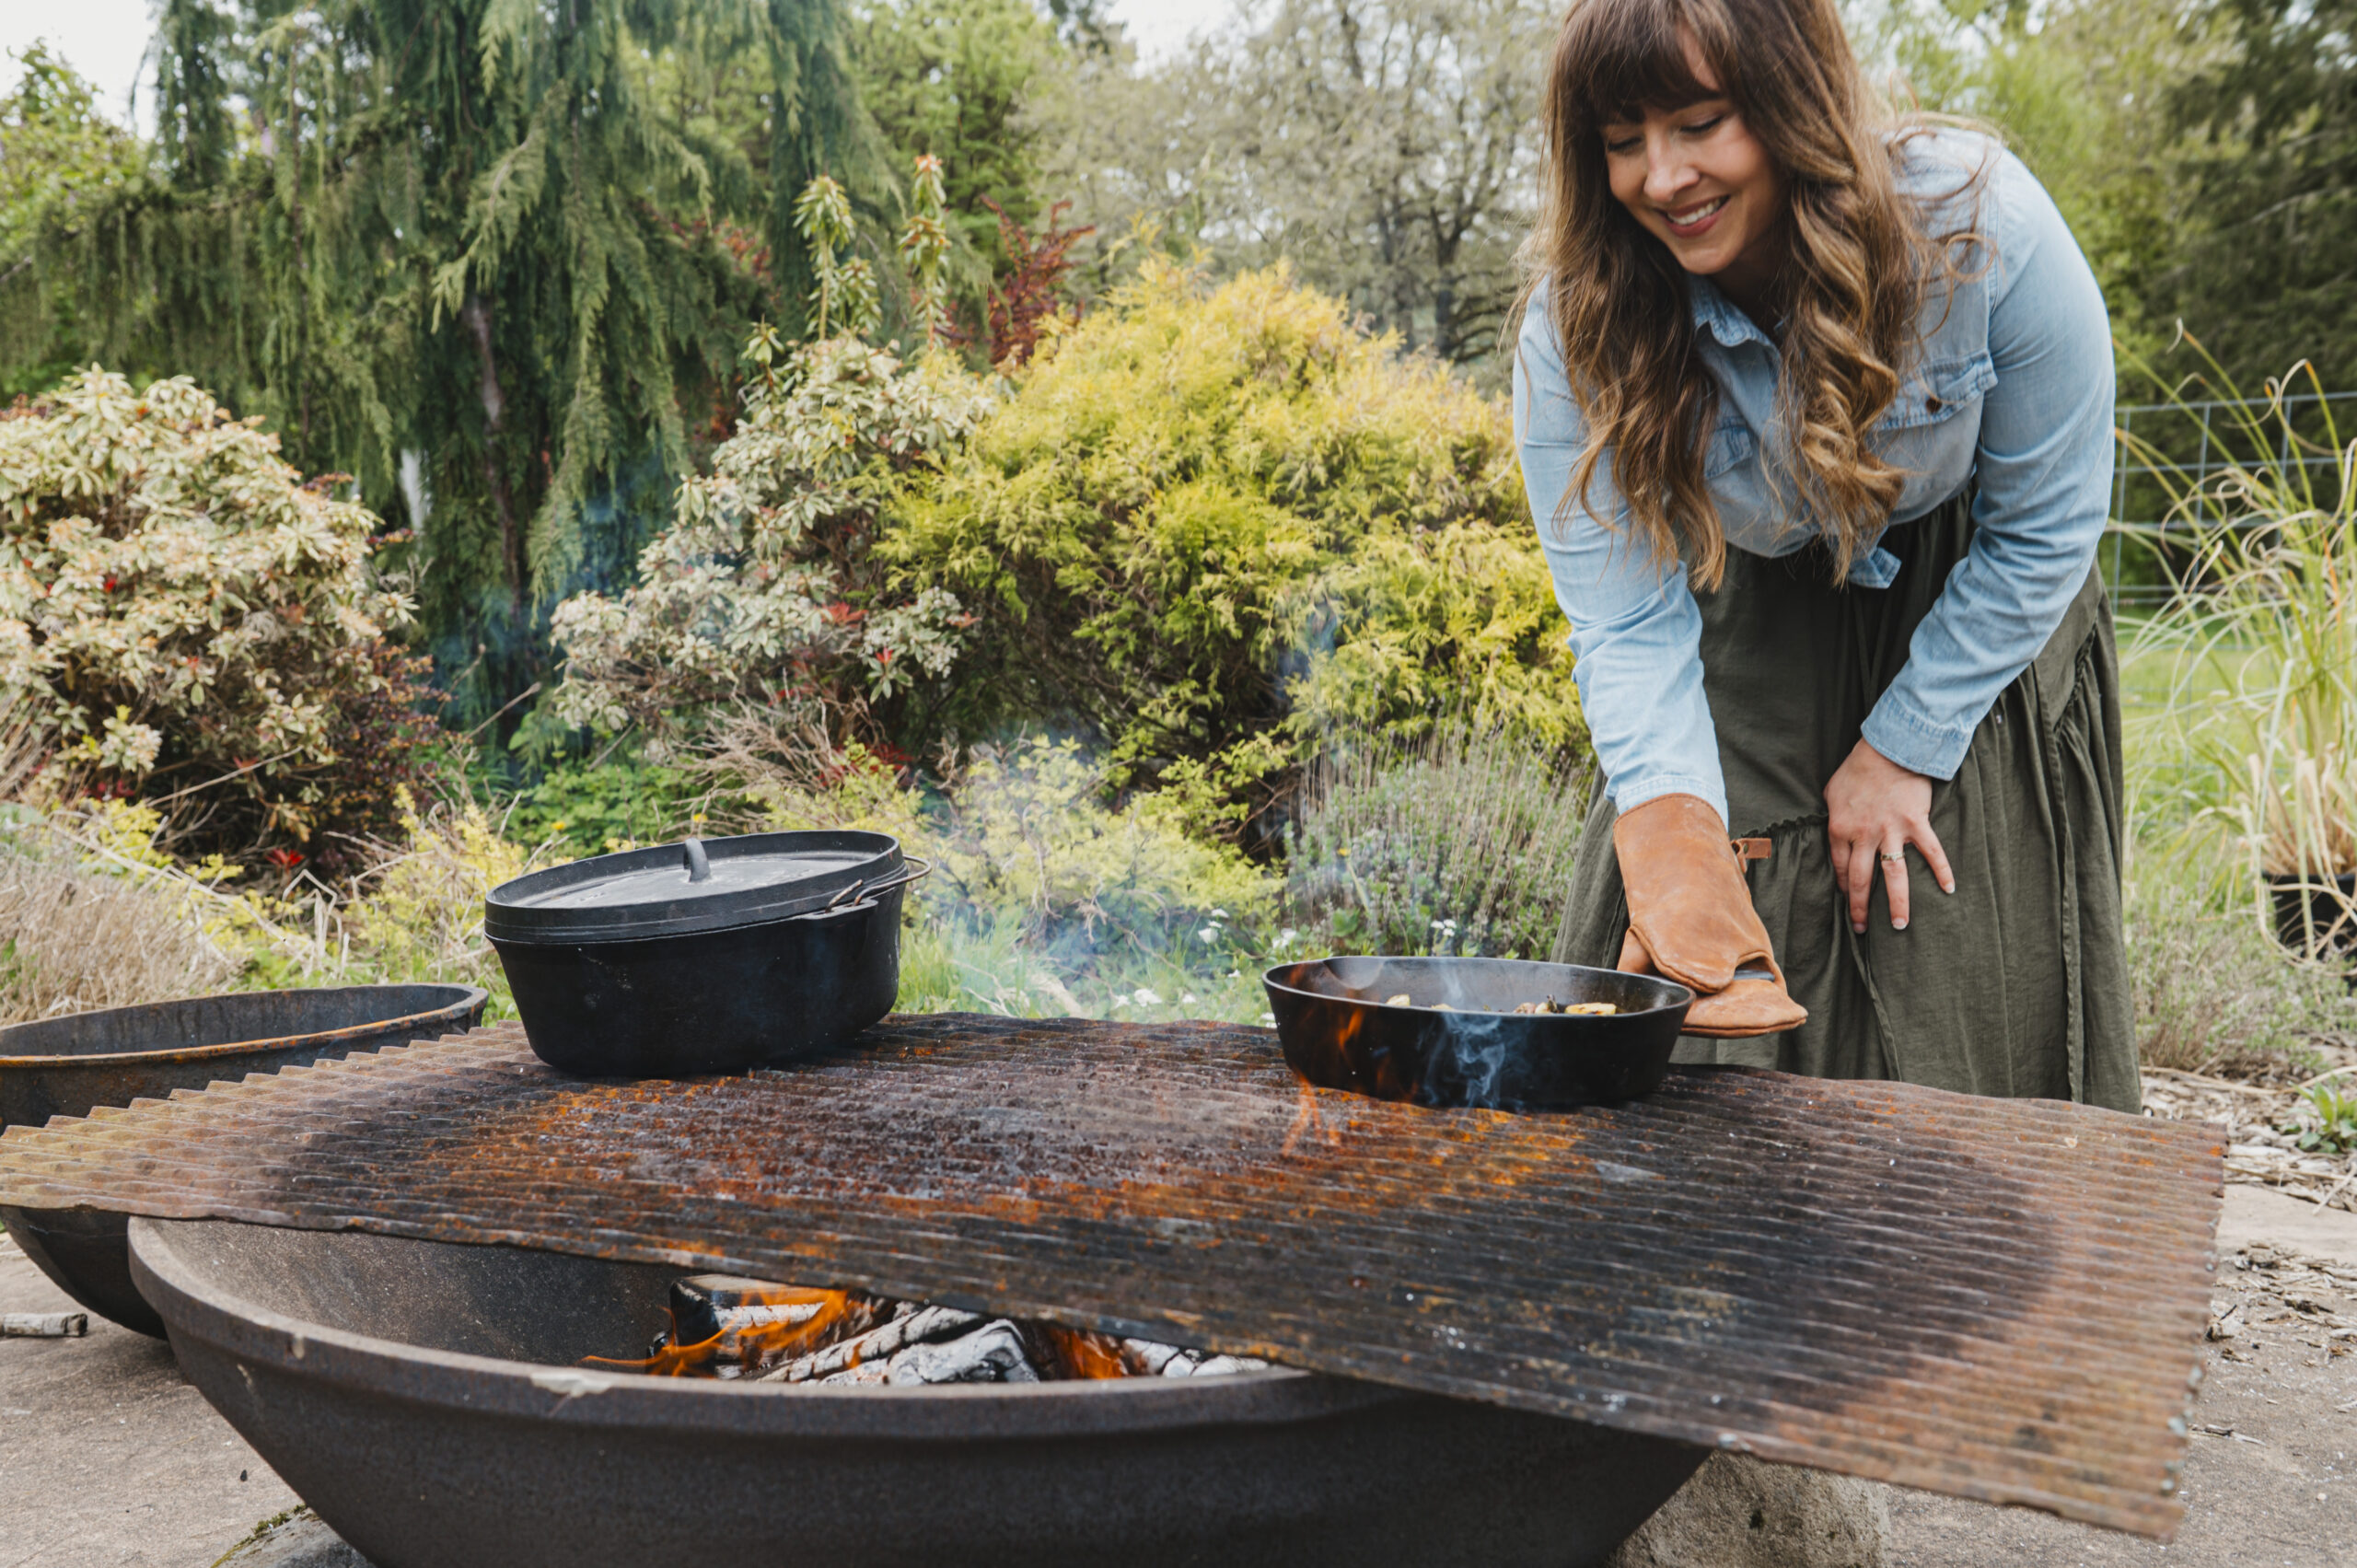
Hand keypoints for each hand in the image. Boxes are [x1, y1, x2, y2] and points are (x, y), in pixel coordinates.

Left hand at [1823, 739, 1953, 933]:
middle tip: (1862, 929)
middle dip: (1860, 908)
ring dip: (1897, 903)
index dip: (1844, 888)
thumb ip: (1833, 817)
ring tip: (1900, 925)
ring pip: (1894, 875)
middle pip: (1862, 880)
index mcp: (1840, 830)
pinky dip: (1942, 871)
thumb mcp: (1831, 793)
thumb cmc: (1857, 769)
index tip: (1848, 901)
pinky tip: (1949, 890)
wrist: (1887, 749)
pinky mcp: (1916, 823)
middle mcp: (1864, 836)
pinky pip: (1931, 852)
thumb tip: (1833, 833)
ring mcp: (1892, 831)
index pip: (1841, 868)